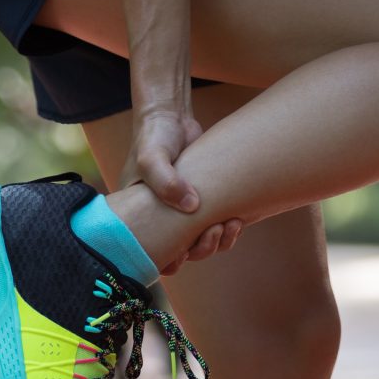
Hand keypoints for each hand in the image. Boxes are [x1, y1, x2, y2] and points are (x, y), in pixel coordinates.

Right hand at [129, 103, 243, 274]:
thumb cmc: (153, 138)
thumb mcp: (152, 158)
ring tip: (232, 224)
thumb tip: (192, 206)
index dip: (170, 261)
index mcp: (140, 219)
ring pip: (202, 244)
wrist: (171, 117)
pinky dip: (227, 230)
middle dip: (203, 248)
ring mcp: (183, 214)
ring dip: (218, 242)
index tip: (186, 251)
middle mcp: (161, 220)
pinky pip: (215, 228)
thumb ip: (166, 182)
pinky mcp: (203, 203)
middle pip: (183, 254)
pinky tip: (238, 220)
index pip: (151, 254)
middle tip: (215, 230)